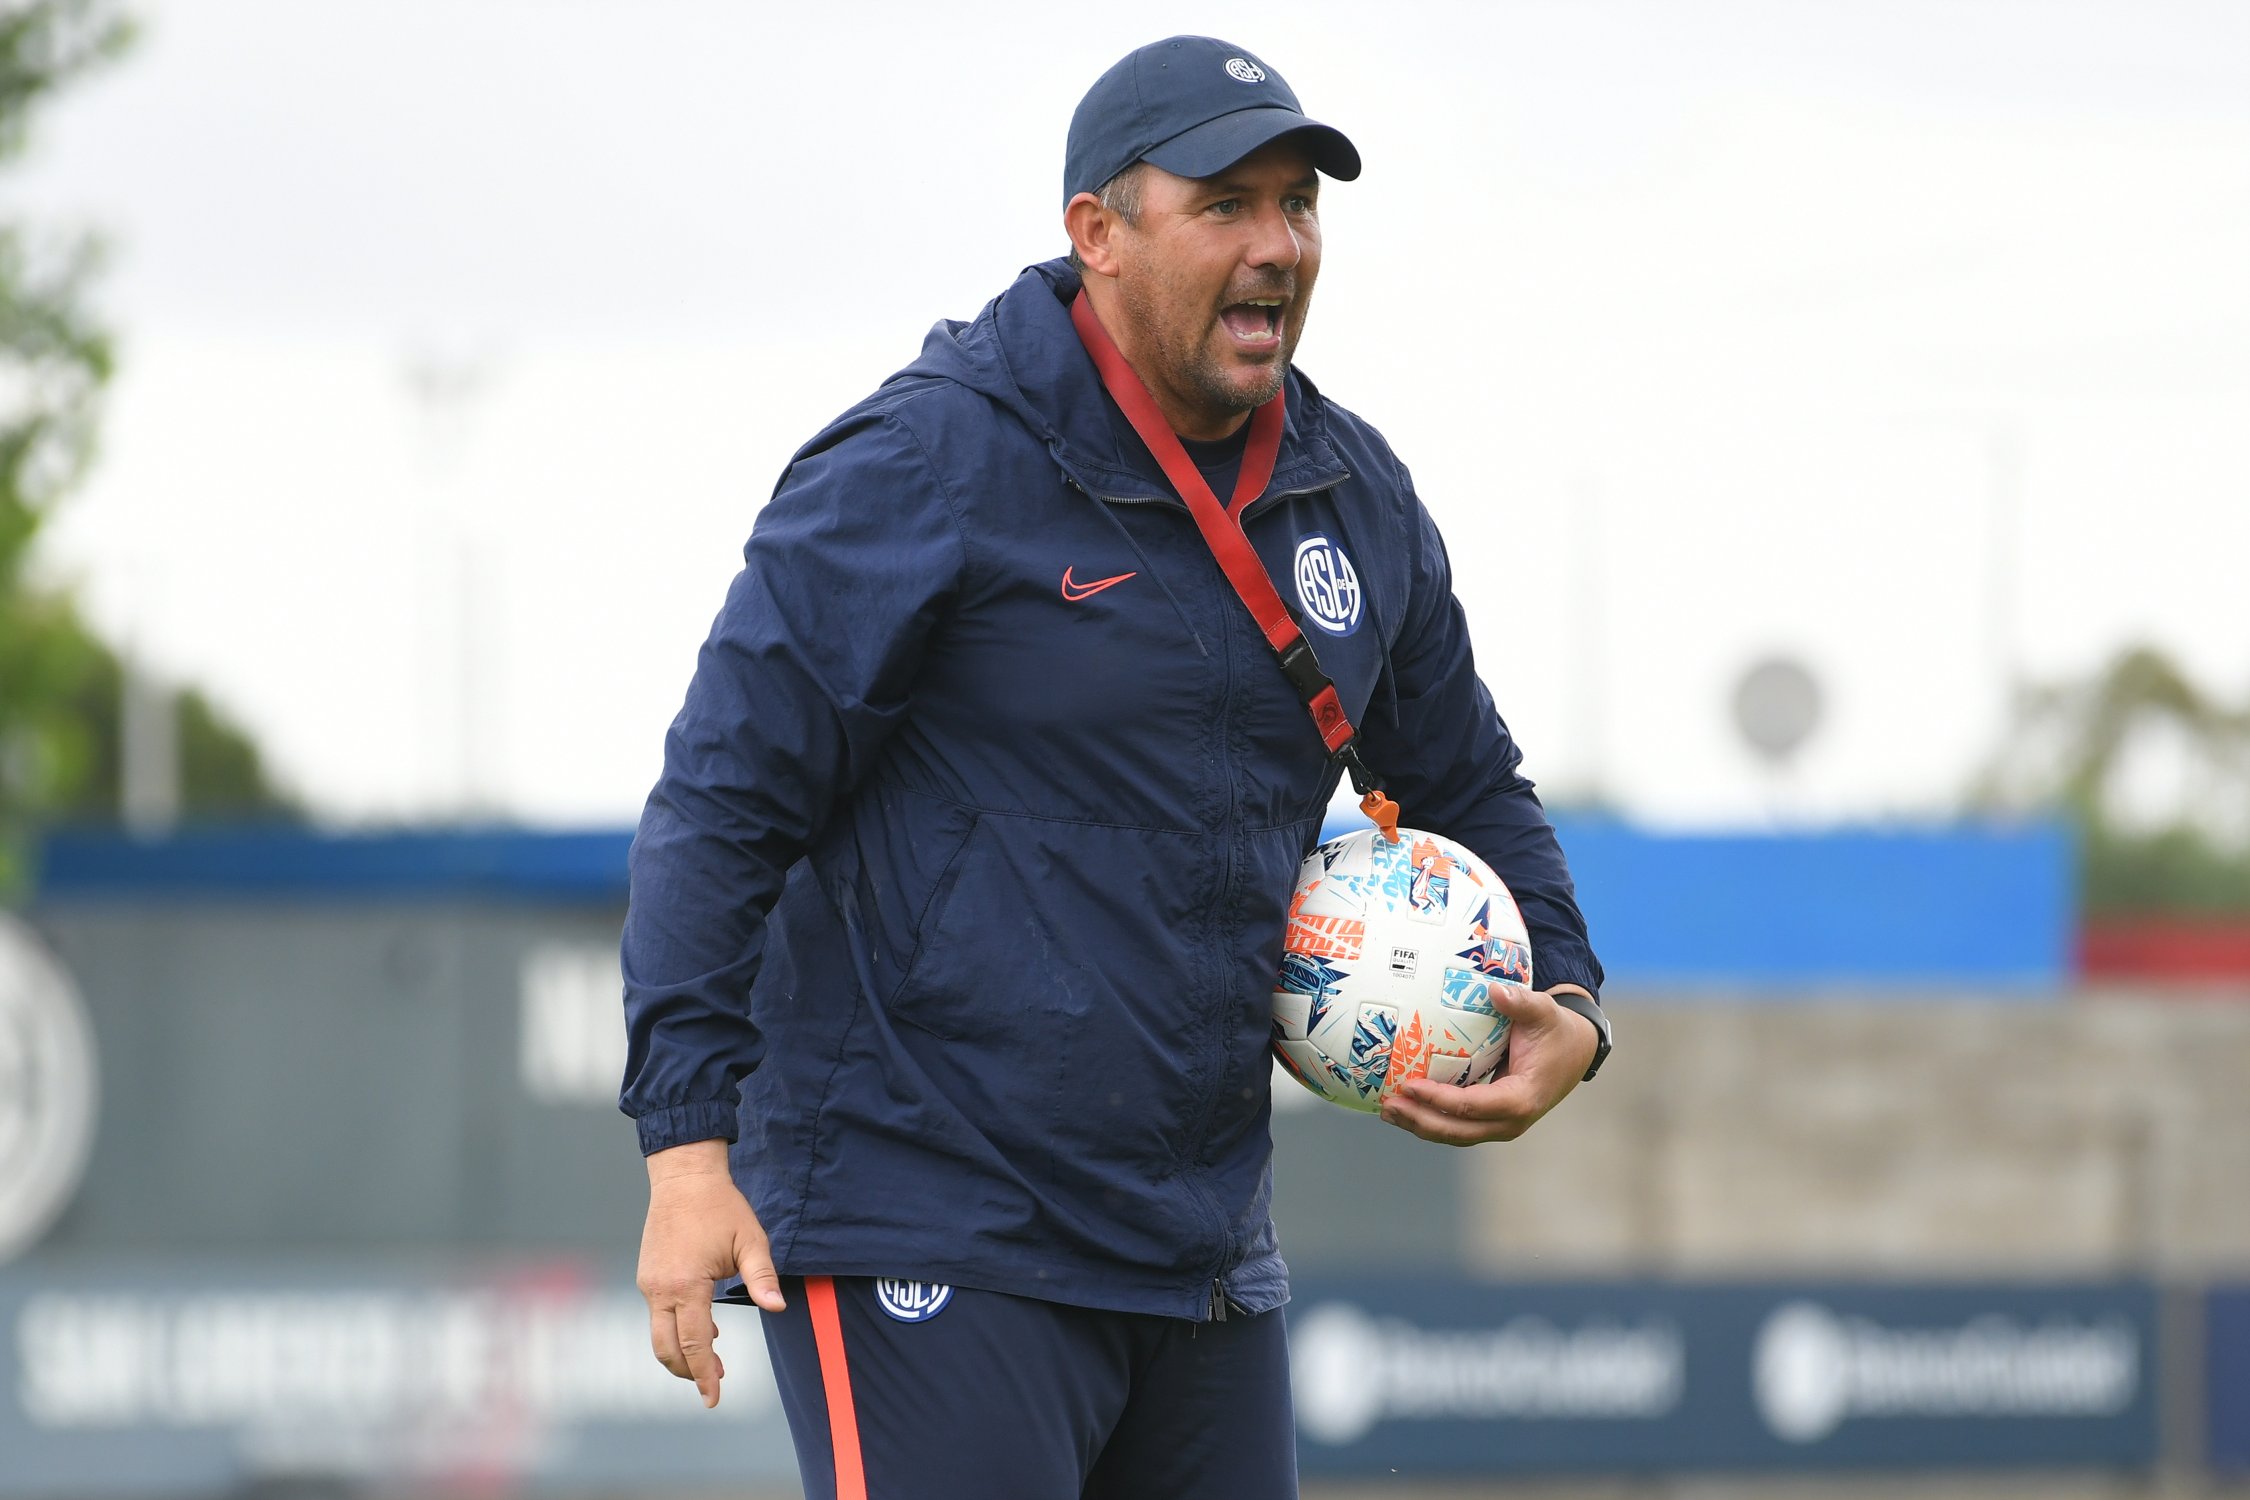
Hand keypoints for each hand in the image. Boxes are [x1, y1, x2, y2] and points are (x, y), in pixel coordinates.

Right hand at [636, 1139, 785, 1408]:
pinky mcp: (647, 1276)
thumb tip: (777, 1308)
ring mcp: (649, 1283)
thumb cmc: (722, 1207)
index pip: (693, 1342)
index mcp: (686, 1284)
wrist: (684, 1177)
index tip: (713, 1398)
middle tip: (715, 1383)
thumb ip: (761, 1277)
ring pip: (658, 1335)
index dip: (704, 1373)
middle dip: (689, 1372)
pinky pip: (658, 1315)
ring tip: (713, 1359)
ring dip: (682, 1353)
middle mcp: (660, 1288)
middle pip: (667, 1349)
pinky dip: (676, 1330)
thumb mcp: (750, 1240)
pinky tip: (704, 1328)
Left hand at [1380, 984, 1599, 1145]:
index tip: (1409, 1084)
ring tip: (1387, 1111)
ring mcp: (1501, 1125)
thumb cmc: (1555, 1031)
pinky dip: (1431, 1119)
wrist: (1574, 1052)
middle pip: (1458, 1130)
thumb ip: (1521, 1002)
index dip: (1438, 1100)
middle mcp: (1511, 1121)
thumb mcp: (1543, 1012)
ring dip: (1420, 1125)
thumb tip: (1495, 991)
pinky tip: (1407, 1108)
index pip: (1472, 1106)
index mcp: (1521, 1099)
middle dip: (1420, 1120)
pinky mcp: (1492, 1120)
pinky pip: (1458, 1125)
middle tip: (1386, 1105)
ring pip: (1455, 1134)